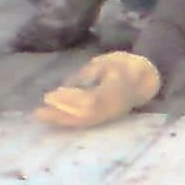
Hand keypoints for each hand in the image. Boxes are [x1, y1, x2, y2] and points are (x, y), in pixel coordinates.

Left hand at [35, 51, 161, 128]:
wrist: (146, 78)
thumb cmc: (124, 65)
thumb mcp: (105, 63)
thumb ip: (87, 74)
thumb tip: (67, 84)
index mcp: (114, 89)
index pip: (89, 99)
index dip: (69, 100)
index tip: (50, 96)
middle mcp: (113, 106)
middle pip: (84, 115)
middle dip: (60, 114)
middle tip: (39, 112)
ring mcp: (111, 114)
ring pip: (84, 121)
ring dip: (62, 119)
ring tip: (42, 115)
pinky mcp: (107, 118)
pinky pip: (87, 121)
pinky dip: (70, 120)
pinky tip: (55, 117)